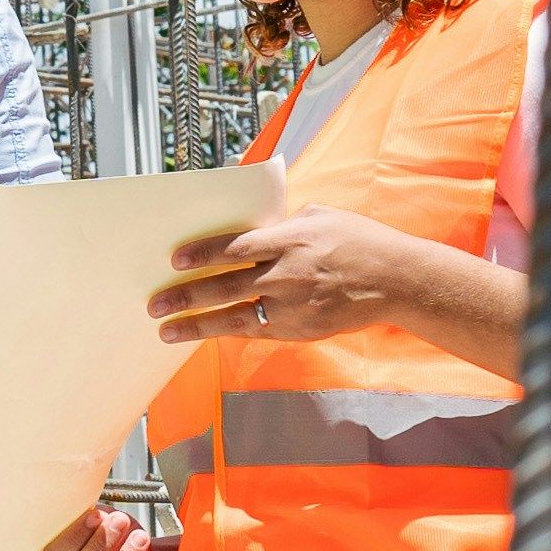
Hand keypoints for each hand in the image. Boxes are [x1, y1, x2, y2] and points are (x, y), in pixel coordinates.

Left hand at [151, 207, 439, 352]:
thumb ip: (282, 224)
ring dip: (197, 326)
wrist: (396, 280)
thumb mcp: (321, 216)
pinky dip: (230, 332)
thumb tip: (252, 228)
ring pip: (236, 319)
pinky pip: (258, 331)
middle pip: (226, 288)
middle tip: (154, 305)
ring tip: (167, 331)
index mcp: (291, 240)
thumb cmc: (360, 240)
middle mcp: (288, 275)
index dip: (202, 255)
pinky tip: (206, 334)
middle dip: (186, 297)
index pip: (236, 248)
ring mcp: (294, 307)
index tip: (174, 261)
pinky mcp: (301, 330)